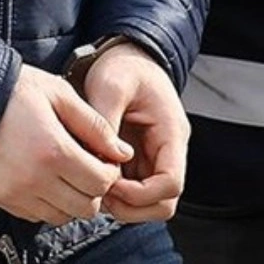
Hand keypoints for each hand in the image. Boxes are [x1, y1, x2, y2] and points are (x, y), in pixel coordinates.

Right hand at [0, 65, 133, 226]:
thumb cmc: (13, 91)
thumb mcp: (59, 94)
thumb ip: (95, 125)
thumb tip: (122, 153)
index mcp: (54, 150)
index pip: (101, 183)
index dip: (110, 172)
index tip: (103, 158)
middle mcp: (35, 178)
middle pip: (86, 206)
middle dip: (94, 189)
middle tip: (88, 167)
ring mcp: (16, 192)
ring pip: (63, 216)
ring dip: (72, 199)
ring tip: (65, 173)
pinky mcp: (2, 199)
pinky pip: (37, 217)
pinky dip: (48, 204)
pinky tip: (45, 179)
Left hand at [81, 42, 190, 222]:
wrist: (126, 56)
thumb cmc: (122, 67)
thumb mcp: (111, 85)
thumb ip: (105, 121)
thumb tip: (98, 158)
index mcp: (171, 134)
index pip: (170, 184)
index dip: (140, 194)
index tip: (110, 183)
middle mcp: (168, 151)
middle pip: (163, 202)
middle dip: (131, 206)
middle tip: (99, 193)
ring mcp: (154, 157)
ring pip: (149, 202)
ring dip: (122, 203)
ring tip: (92, 186)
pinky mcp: (139, 159)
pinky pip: (133, 189)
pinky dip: (115, 193)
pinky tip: (92, 177)